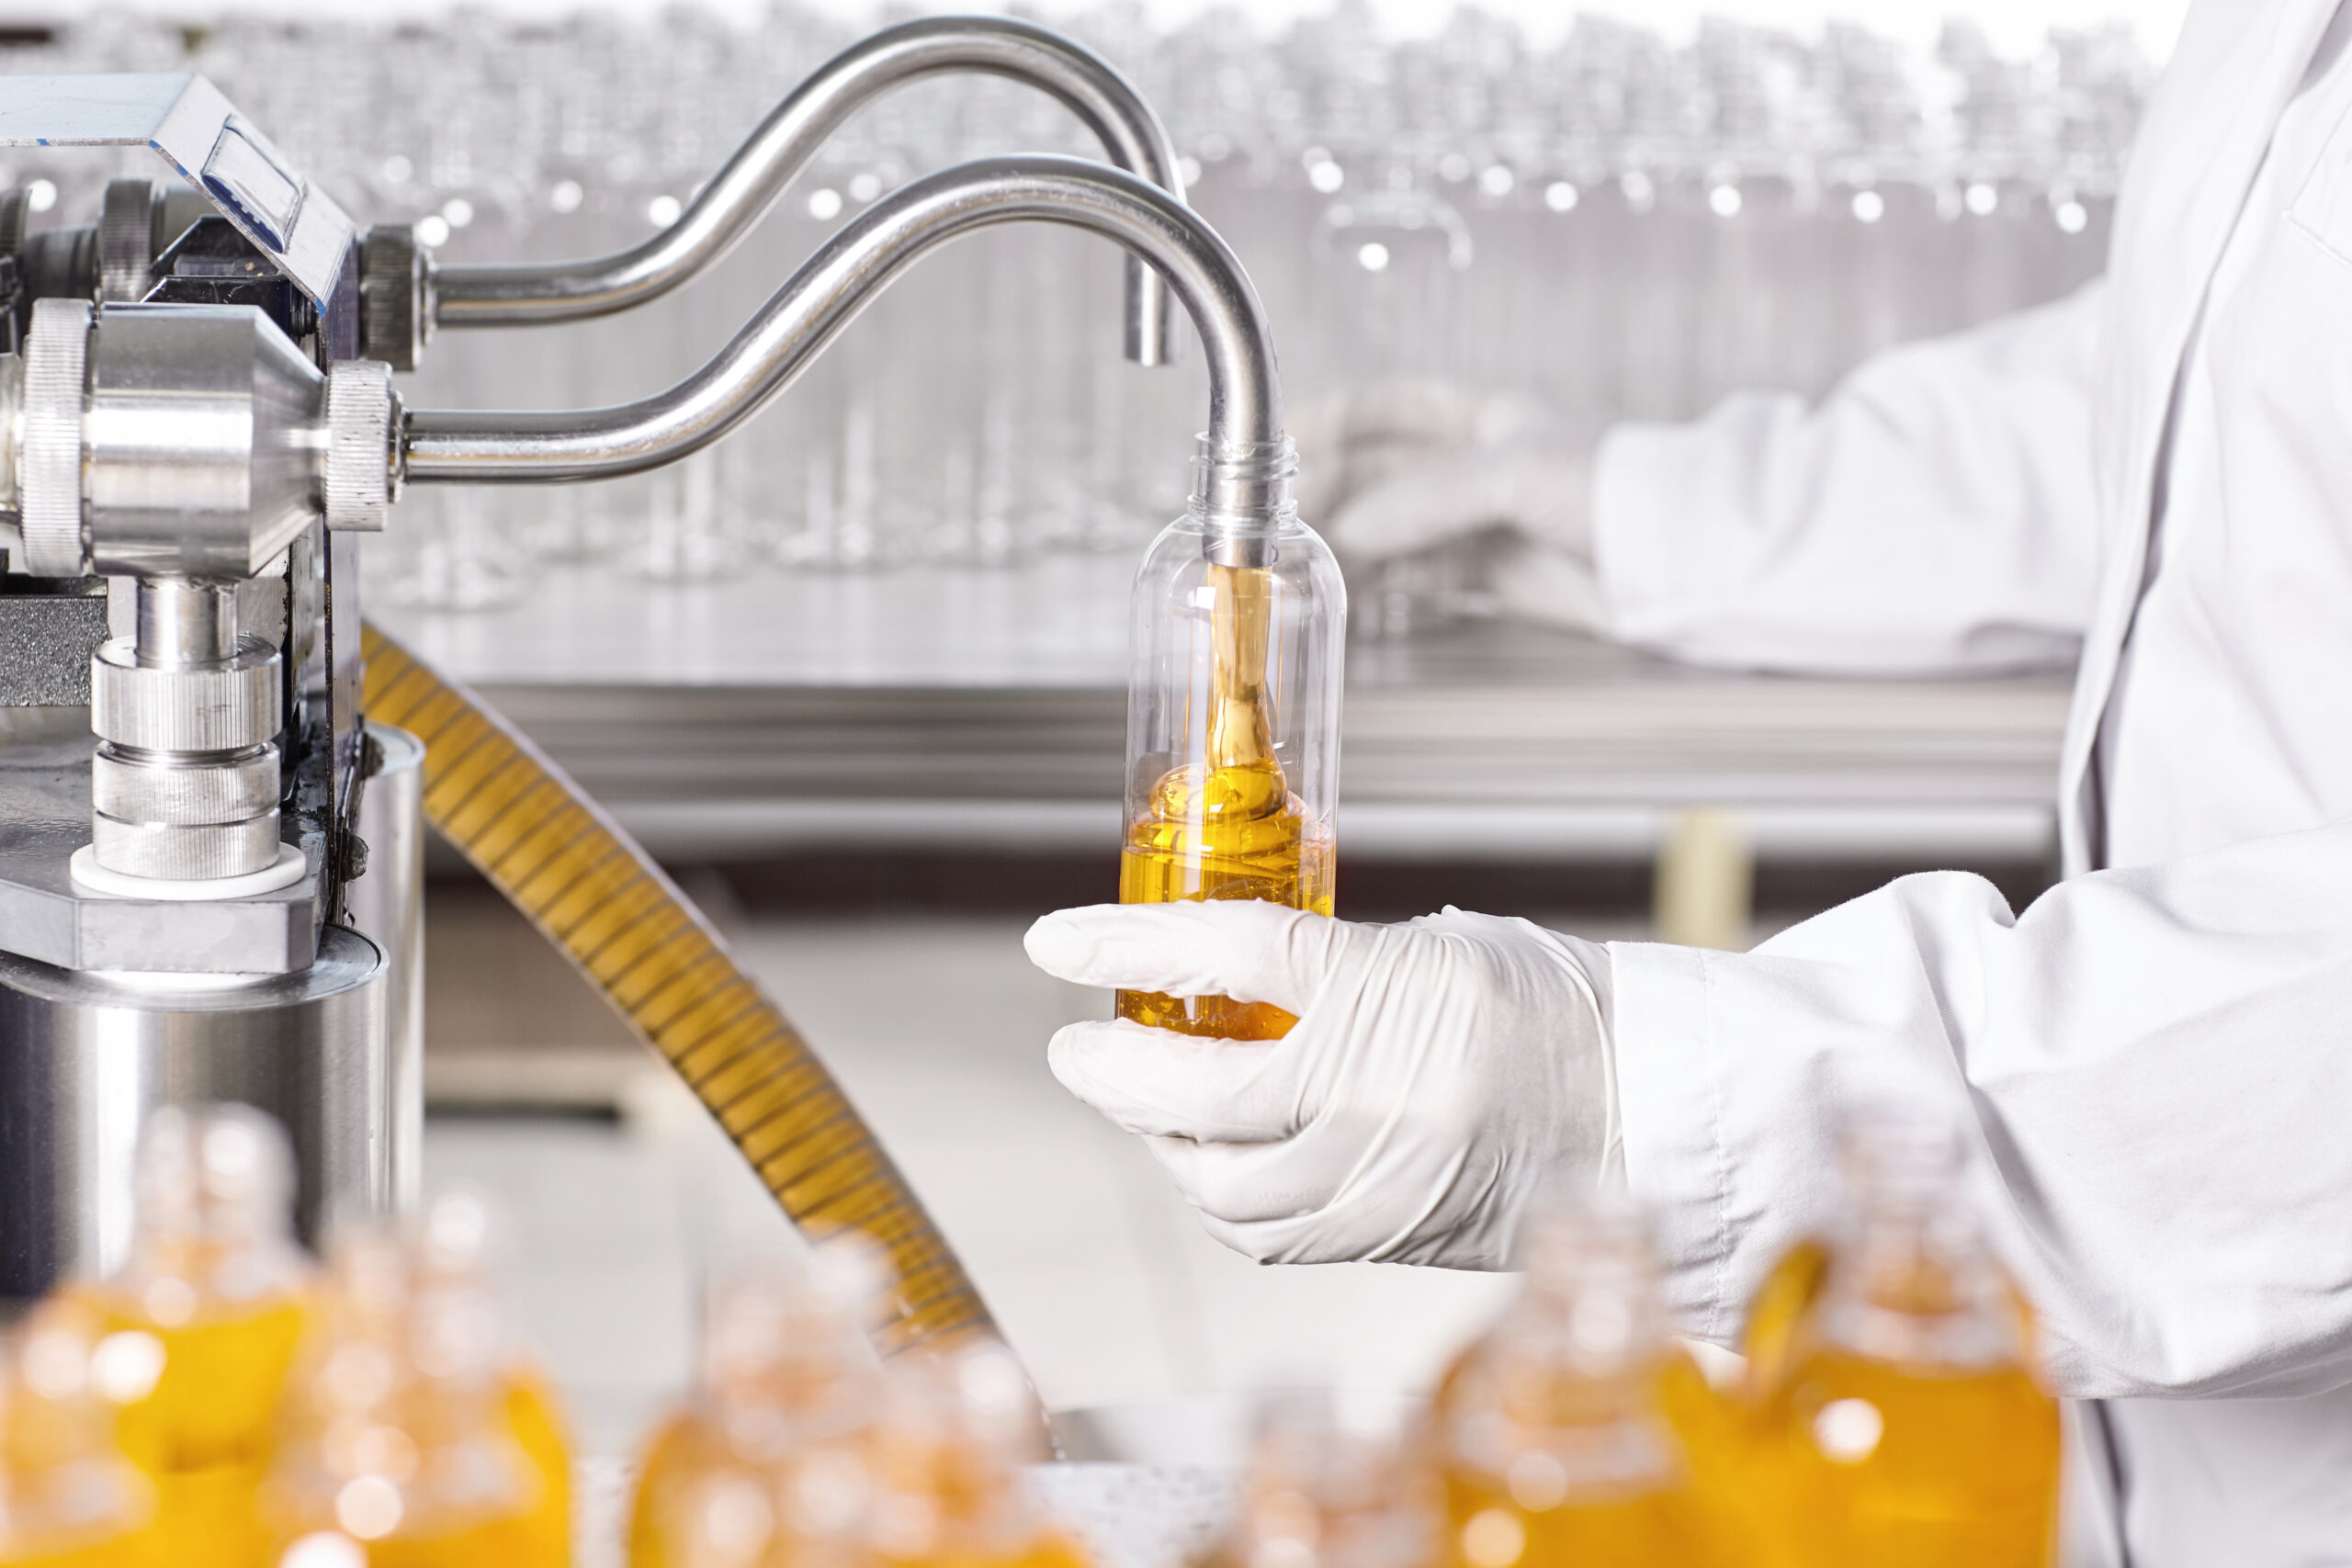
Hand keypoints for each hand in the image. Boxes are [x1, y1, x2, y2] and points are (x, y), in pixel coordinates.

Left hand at [1024, 901, 1618, 1268]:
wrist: (1651, 1114)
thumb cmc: (1558, 1014)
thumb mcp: (1444, 947)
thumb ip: (1334, 960)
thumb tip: (1233, 971)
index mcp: (1395, 996)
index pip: (1228, 955)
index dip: (1126, 941)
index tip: (1051, 940)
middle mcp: (1378, 1098)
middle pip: (1198, 1088)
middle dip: (1115, 1070)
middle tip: (1077, 1046)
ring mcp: (1380, 1180)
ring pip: (1218, 1180)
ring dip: (1158, 1142)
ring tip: (1136, 1104)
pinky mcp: (1385, 1239)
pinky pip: (1267, 1235)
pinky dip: (1217, 1198)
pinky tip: (1206, 1161)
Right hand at [1290, 377, 1607, 634]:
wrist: (1680, 559)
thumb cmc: (1619, 490)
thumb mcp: (1513, 473)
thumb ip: (1426, 499)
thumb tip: (1348, 527)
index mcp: (1485, 417)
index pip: (1388, 406)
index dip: (1330, 420)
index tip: (1278, 445)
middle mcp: (1478, 465)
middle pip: (1380, 474)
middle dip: (1327, 494)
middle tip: (1276, 525)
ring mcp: (1484, 521)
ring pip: (1393, 527)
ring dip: (1345, 543)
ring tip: (1297, 564)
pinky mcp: (1493, 575)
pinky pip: (1418, 573)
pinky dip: (1379, 580)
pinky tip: (1346, 589)